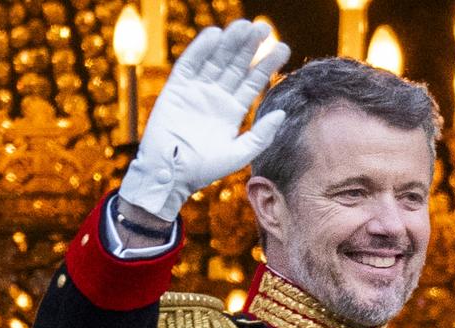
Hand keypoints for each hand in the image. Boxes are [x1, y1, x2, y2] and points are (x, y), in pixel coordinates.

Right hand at [119, 19, 290, 220]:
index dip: (267, 65)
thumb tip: (282, 113)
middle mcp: (216, 96)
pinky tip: (215, 35)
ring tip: (245, 26)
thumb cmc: (204, 169)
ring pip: (216, 60)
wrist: (170, 174)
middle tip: (264, 27)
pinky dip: (201, 50)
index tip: (284, 48)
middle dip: (250, 47)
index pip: (253, 81)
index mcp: (232, 110)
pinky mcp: (176, 88)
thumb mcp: (239, 154)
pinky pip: (190, 64)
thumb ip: (261, 135)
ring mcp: (196, 90)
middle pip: (236, 65)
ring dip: (229, 42)